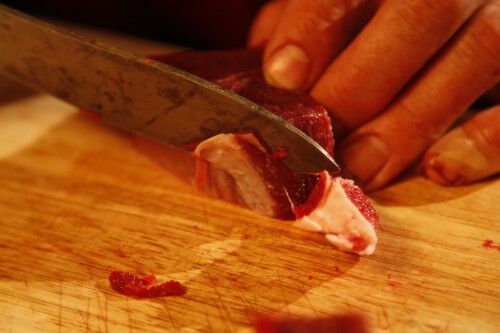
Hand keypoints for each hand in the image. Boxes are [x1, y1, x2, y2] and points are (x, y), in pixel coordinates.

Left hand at [248, 0, 499, 189]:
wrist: (441, 13)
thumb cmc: (373, 14)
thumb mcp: (338, 6)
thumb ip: (304, 23)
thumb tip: (271, 75)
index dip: (316, 24)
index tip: (283, 77)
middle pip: (422, 12)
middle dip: (361, 83)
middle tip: (322, 140)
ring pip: (479, 52)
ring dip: (412, 120)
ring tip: (363, 166)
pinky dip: (487, 140)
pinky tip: (440, 168)